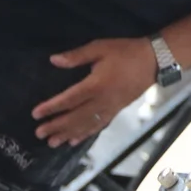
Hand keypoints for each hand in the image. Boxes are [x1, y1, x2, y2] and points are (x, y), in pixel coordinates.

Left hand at [32, 38, 156, 147]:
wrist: (155, 60)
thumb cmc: (126, 52)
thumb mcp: (100, 47)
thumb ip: (77, 56)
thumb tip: (53, 60)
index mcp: (96, 84)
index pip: (69, 99)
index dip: (52, 107)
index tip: (35, 114)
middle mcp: (102, 100)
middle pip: (76, 116)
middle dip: (57, 126)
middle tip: (39, 133)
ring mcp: (111, 107)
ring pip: (87, 124)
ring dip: (69, 134)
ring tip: (52, 143)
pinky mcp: (118, 110)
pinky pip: (100, 125)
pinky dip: (86, 134)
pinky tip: (75, 141)